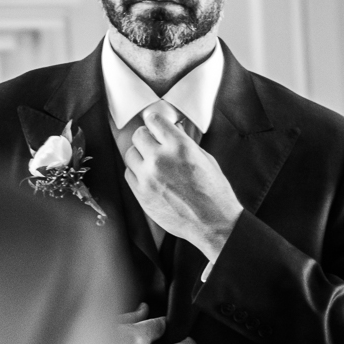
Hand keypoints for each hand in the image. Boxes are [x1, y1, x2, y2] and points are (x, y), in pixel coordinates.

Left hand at [124, 102, 242, 262]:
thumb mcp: (205, 159)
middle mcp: (160, 159)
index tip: (154, 124)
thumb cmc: (214, 192)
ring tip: (150, 161)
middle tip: (153, 143)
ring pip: (130, 154)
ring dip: (139, 155)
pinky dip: (136, 172)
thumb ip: (185, 143)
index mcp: (179, 146)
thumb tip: (173, 132)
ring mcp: (148, 177)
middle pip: (139, 135)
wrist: (212, 222)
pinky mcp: (141, 194)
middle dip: (147, 137)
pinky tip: (148, 176)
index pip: (155, 120)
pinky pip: (129, 174)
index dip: (155, 121)